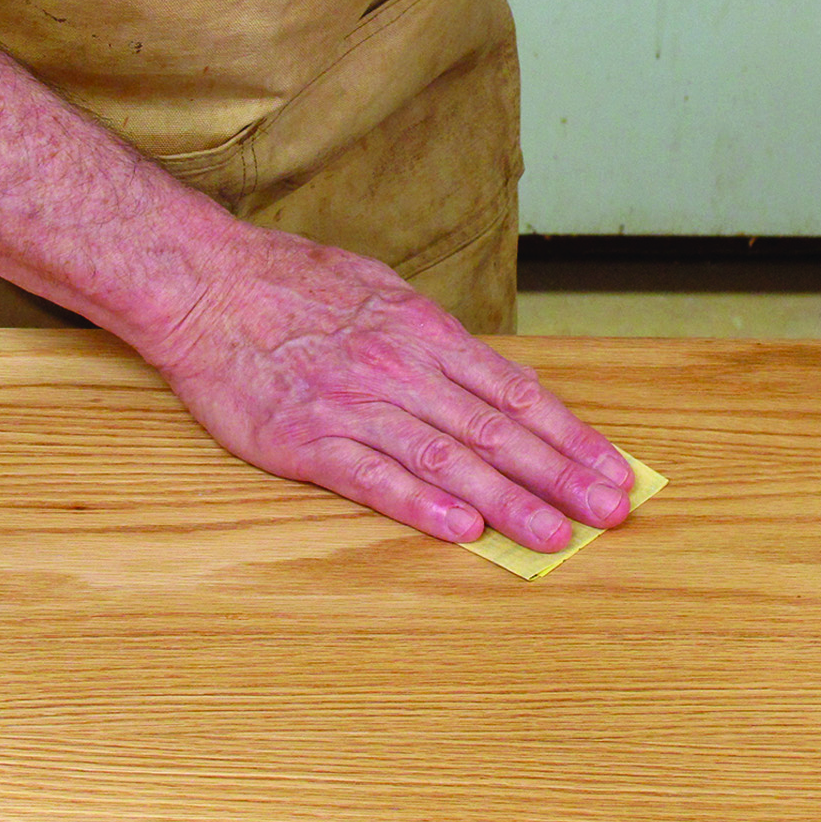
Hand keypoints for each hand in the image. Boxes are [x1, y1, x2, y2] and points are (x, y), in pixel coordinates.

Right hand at [135, 225, 633, 549]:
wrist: (206, 285)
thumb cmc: (295, 287)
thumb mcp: (383, 295)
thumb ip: (438, 345)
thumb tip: (498, 384)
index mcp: (425, 333)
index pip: (516, 393)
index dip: (570, 436)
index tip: (613, 470)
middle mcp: (401, 370)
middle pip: (495, 430)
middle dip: (560, 475)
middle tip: (609, 513)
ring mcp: (354, 405)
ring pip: (446, 458)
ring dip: (506, 501)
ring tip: (553, 536)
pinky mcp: (306, 439)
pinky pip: (371, 477)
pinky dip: (418, 505)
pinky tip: (460, 529)